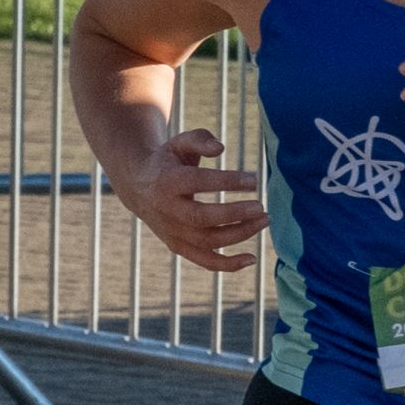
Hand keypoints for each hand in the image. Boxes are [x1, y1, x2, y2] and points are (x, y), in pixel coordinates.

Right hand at [118, 129, 267, 272]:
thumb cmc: (169, 161)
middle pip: (202, 218)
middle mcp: (167, 210)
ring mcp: (171, 232)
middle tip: (261, 206)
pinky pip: (204, 260)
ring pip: (206, 241)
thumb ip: (200, 139)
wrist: (139, 186)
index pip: (198, 183)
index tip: (254, 180)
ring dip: (239, 234)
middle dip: (234, 214)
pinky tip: (252, 258)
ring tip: (264, 220)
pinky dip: (228, 264)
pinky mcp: (177, 246)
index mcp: (167, 181)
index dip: (227, 182)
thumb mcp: (179, 142)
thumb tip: (220, 148)